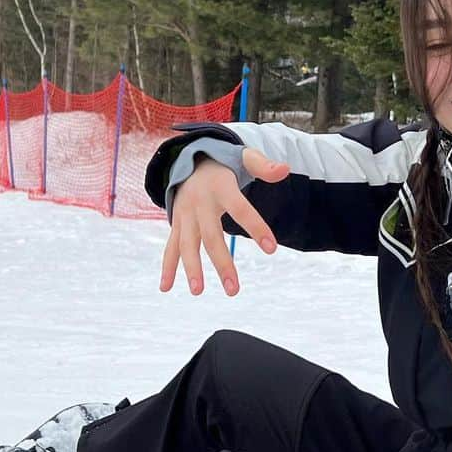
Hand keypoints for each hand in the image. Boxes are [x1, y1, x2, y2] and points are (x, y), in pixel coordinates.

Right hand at [159, 147, 288, 296]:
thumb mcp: (244, 158)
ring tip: (198, 292)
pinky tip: (166, 287)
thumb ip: (263, 166)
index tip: (272, 249)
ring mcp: (185, 215)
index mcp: (220, 188)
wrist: (189, 160)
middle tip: (233, 291)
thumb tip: (285, 169)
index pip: (241, 209)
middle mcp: (200, 203)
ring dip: (191, 269)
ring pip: (187, 245)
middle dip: (221, 264)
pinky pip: (171, 247)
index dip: (256, 227)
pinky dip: (168, 267)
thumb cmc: (224, 166)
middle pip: (210, 236)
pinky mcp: (177, 224)